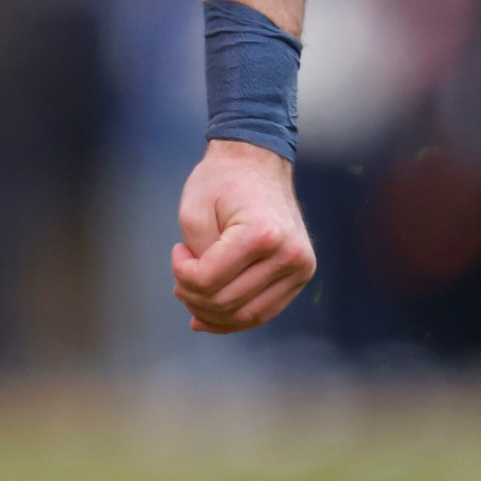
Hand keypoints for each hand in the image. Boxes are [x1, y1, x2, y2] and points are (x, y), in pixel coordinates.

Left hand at [170, 139, 316, 333]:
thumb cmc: (222, 180)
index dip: (182, 274)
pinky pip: (265, 311)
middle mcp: (288, 255)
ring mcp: (301, 268)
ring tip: (192, 296)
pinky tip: (210, 317)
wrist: (259, 162)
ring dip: (213, 315)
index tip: (178, 251)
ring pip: (248, 316)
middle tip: (180, 279)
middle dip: (194, 297)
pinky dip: (235, 319)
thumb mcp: (193, 209)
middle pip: (228, 302)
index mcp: (261, 234)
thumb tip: (201, 292)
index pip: (208, 279)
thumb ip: (196, 254)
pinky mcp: (302, 275)